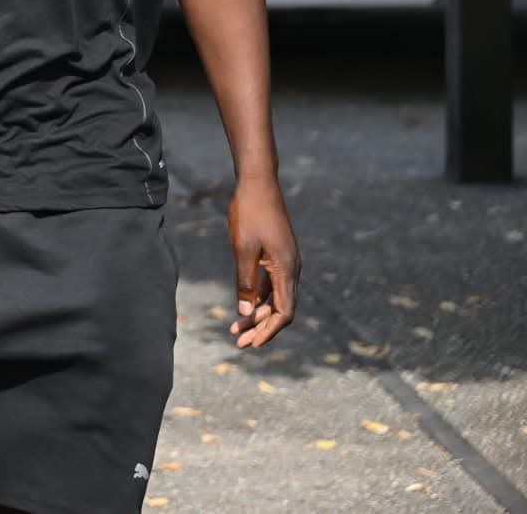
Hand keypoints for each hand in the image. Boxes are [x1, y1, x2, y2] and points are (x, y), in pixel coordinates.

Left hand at [227, 174, 298, 347]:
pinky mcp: (278, 256)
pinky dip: (259, 298)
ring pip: (275, 298)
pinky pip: (271, 285)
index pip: (284, 312)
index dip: (268, 331)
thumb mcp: (243, 249)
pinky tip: (244, 307)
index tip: (251, 344)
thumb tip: (245, 314)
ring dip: (258, 314)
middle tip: (239, 342)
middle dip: (261, 328)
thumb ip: (245, 282)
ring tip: (236, 330)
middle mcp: (292, 269)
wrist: (258, 184)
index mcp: (287, 270)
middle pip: (281, 309)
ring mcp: (286, 262)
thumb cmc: (250, 213)